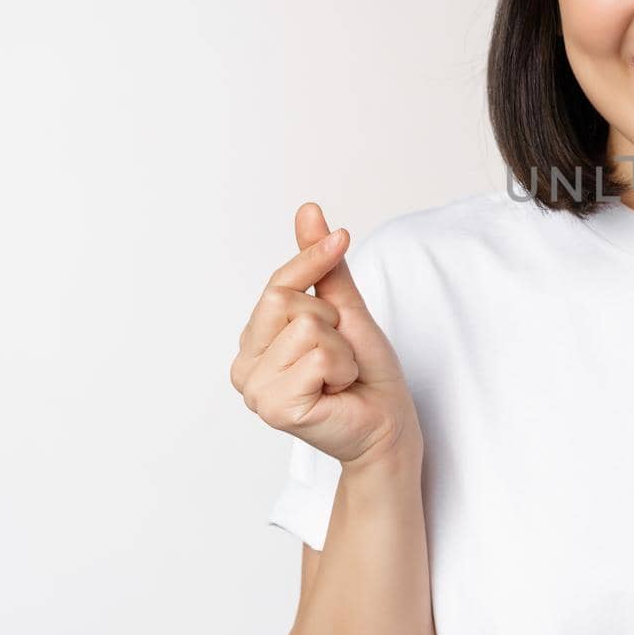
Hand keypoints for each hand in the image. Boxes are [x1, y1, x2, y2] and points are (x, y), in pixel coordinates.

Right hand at [230, 202, 421, 470]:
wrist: (388, 423)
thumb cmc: (366, 372)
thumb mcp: (346, 310)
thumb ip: (323, 267)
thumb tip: (308, 211)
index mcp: (255, 340)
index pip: (277, 283)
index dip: (312, 259)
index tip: (343, 238)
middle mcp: (245, 364)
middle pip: (285, 299)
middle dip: (332, 320)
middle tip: (341, 354)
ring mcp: (255, 389)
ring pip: (307, 327)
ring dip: (341, 349)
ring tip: (339, 376)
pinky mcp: (275, 407)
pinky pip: (318, 356)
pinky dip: (342, 368)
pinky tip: (337, 391)